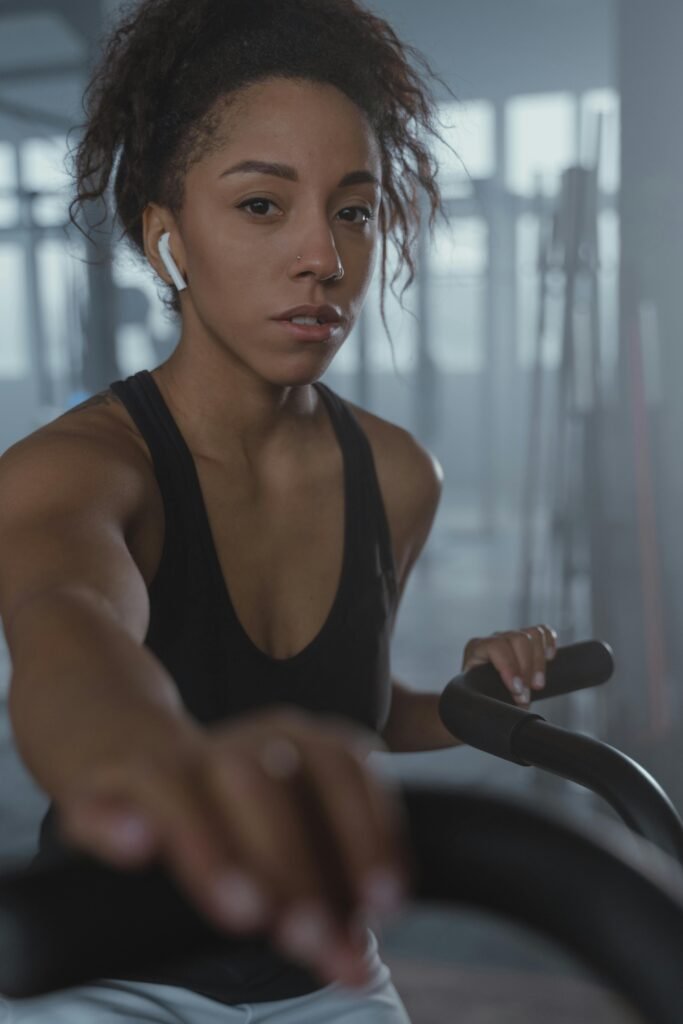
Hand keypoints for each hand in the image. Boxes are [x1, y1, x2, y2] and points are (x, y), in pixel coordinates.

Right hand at [56, 707, 410, 988]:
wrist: (127, 748)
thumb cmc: (230, 807)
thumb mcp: (292, 835)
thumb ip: (327, 894)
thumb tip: (360, 965)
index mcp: (292, 741)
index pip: (342, 766)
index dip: (369, 831)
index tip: (384, 900)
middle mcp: (234, 743)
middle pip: (268, 782)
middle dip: (296, 864)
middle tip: (312, 938)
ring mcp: (164, 763)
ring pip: (188, 789)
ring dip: (217, 851)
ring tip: (243, 911)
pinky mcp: (99, 788)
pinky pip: (101, 802)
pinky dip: (116, 824)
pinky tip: (136, 847)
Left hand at [461, 624, 557, 706]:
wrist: (480, 691)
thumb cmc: (480, 694)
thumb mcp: (481, 696)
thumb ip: (494, 696)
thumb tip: (518, 701)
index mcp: (476, 649)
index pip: (495, 646)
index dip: (509, 667)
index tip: (517, 689)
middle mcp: (493, 639)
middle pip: (518, 640)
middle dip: (526, 669)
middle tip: (526, 695)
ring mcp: (510, 636)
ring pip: (532, 635)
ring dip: (539, 662)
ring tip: (537, 684)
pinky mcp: (525, 638)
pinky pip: (541, 632)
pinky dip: (549, 643)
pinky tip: (549, 658)